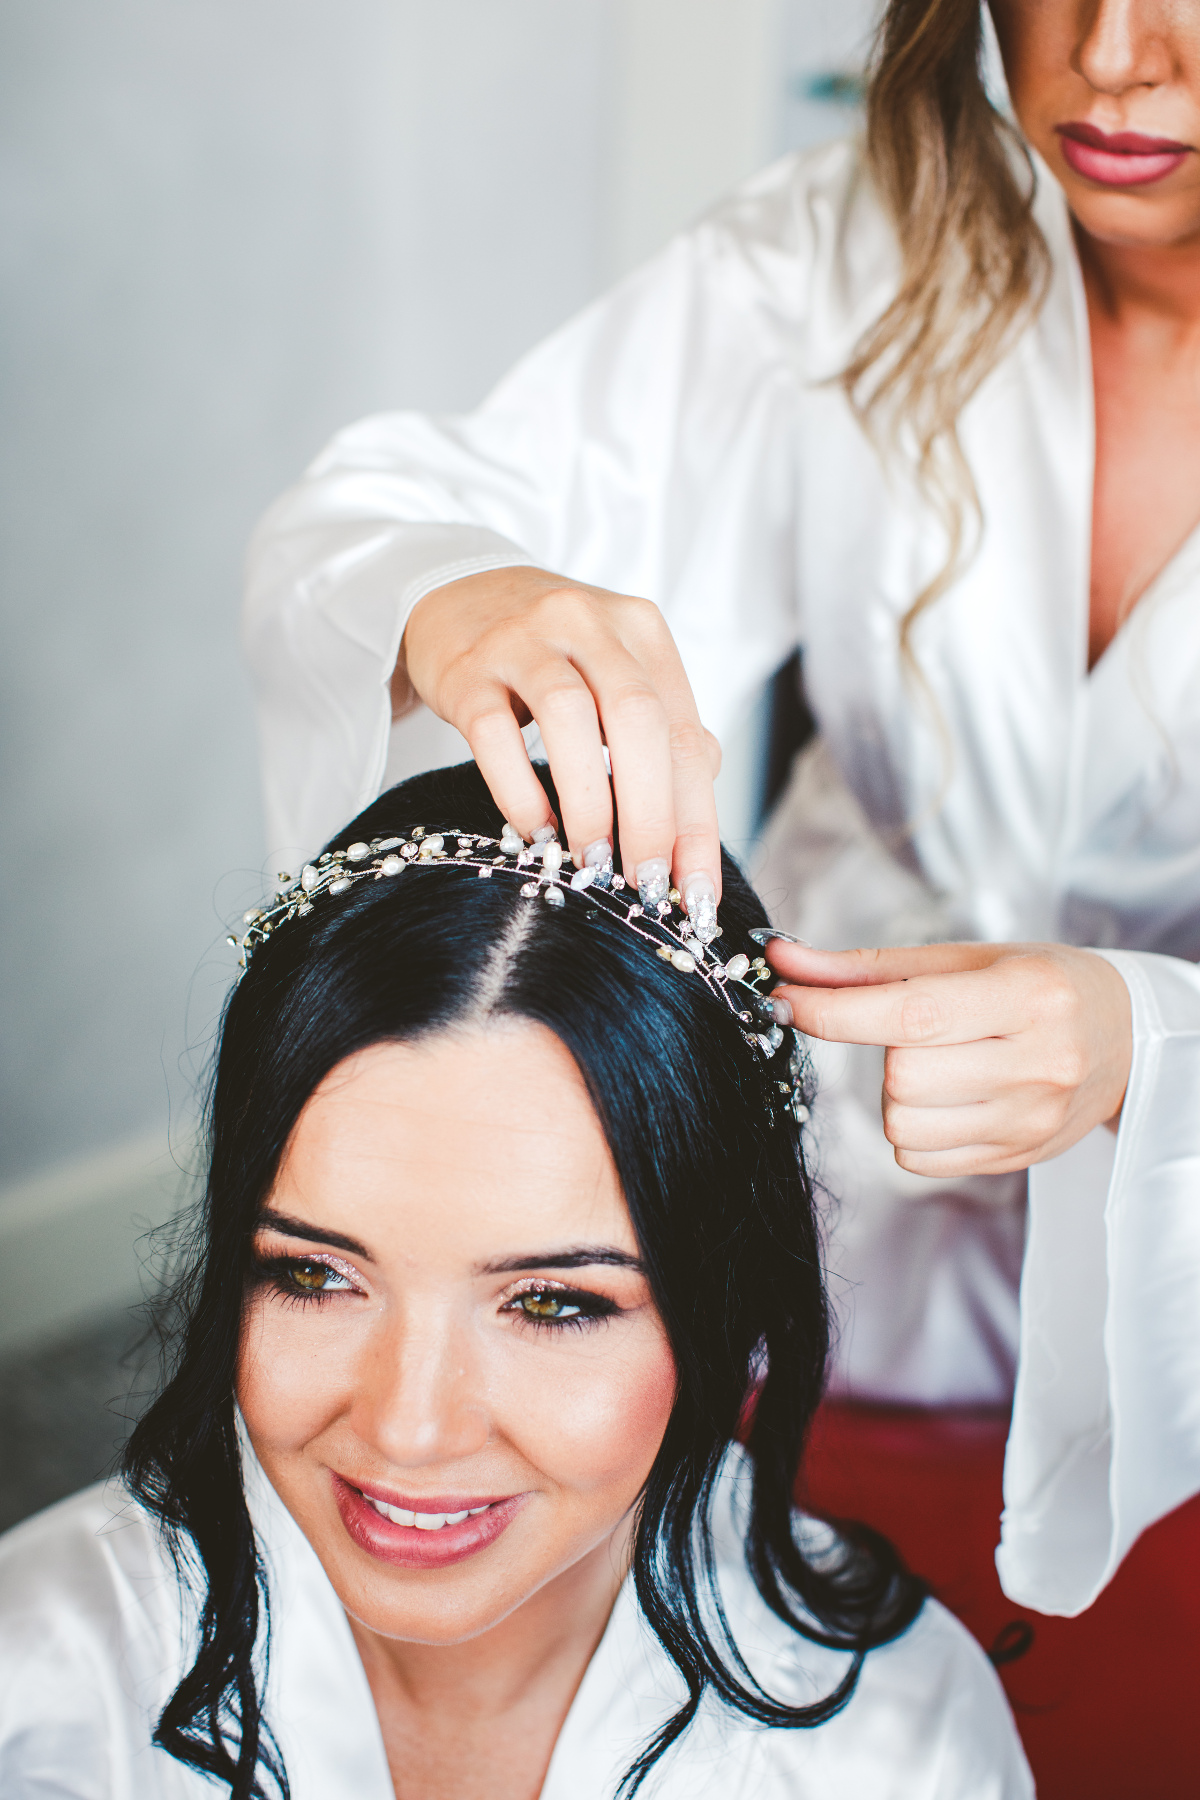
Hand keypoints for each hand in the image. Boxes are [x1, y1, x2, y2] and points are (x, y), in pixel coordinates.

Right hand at [401, 566, 722, 908]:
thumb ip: (663, 737)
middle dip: (650, 812)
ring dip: (588, 801)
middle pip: (637, 719)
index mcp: (642, 631)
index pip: (684, 732)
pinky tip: (535, 829)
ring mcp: (523, 640)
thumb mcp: (618, 675)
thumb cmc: (555, 654)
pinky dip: (520, 789)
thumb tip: (692, 829)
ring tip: (592, 859)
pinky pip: (495, 733)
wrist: (460, 596)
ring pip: (569, 718)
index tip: (697, 890)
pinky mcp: (468, 669)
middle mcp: (588, 624)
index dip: (696, 819)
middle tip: (647, 879)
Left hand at [767, 941, 1132, 1176]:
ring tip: (940, 1063)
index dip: (835, 1011)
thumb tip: (784, 960)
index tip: (786, 998)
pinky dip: (913, 1129)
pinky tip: (950, 1098)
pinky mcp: (1019, 1156)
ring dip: (897, 1094)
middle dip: (886, 1051)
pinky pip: (918, 1158)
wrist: (1125, 1039)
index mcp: (1027, 995)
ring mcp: (1031, 1118)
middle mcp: (1038, 1061)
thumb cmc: (1038, 986)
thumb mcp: (965, 959)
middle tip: (919, 1031)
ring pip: (904, 1123)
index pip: (912, 1013)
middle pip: (902, 1076)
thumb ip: (868, 967)